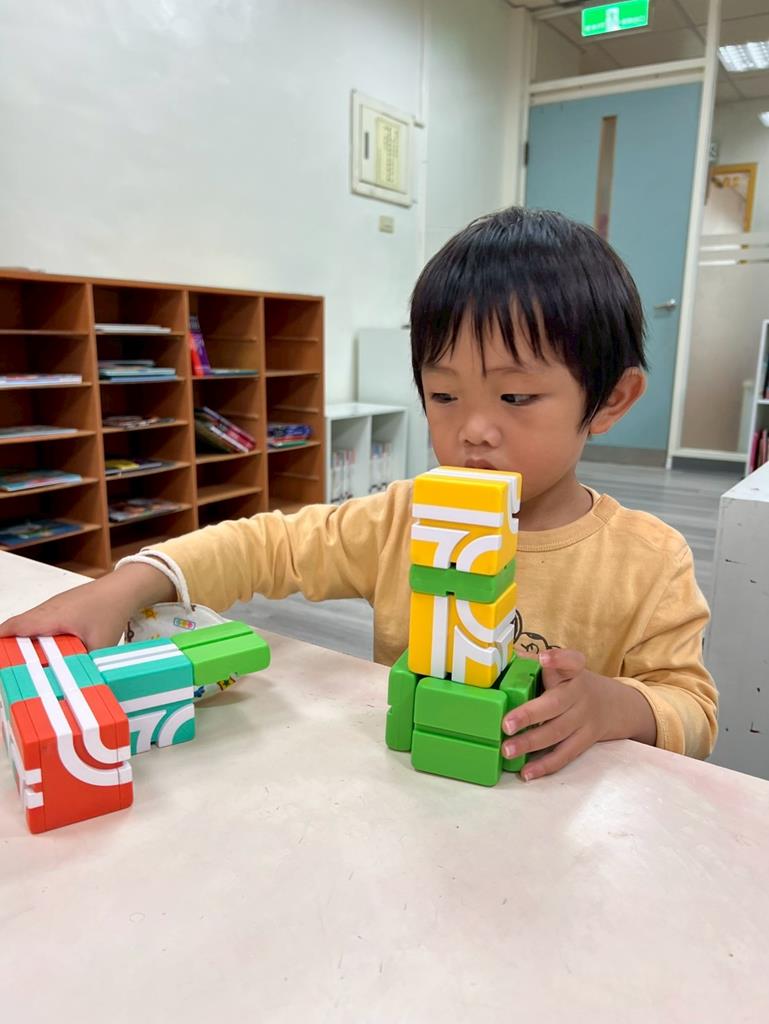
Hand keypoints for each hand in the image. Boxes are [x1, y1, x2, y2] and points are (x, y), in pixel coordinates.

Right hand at [0, 562, 175, 651]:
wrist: (123, 588)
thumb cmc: (110, 610)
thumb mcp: (99, 645)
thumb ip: (84, 665)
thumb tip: (76, 684)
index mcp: (50, 618)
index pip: (13, 628)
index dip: (2, 641)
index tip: (0, 660)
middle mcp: (45, 610)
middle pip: (16, 628)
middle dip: (10, 647)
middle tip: (10, 667)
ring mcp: (51, 606)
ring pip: (27, 624)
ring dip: (22, 641)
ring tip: (22, 663)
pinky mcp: (59, 607)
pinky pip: (39, 622)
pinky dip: (34, 635)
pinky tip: (43, 650)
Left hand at [501, 648, 656, 780]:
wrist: (616, 705)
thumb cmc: (575, 684)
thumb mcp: (565, 670)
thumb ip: (539, 664)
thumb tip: (508, 656)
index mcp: (574, 672)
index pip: (571, 661)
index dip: (558, 658)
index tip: (543, 658)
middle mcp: (580, 694)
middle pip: (556, 704)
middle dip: (530, 715)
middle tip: (505, 724)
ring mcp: (585, 720)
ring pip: (557, 733)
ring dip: (531, 743)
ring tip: (507, 750)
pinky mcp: (586, 741)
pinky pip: (565, 754)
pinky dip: (545, 765)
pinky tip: (526, 772)